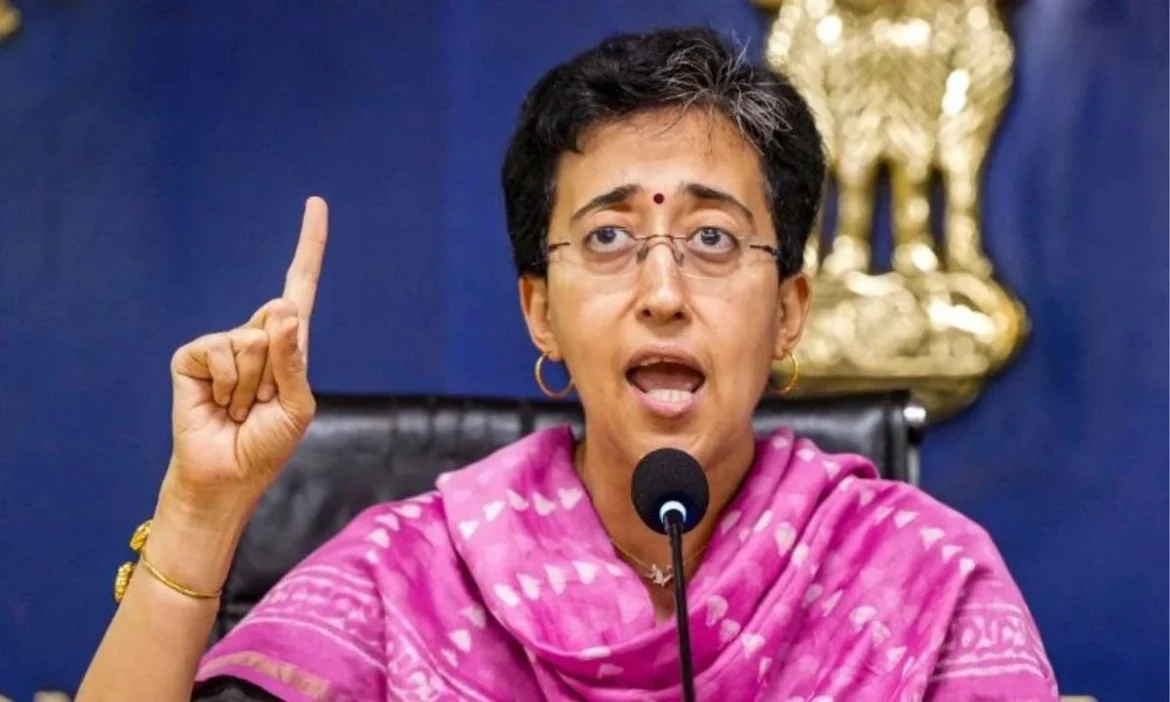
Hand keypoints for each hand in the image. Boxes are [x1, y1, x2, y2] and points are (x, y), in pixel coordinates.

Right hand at [162, 197, 327, 518]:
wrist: (225, 476)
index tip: (316, 203)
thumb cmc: (266, 445)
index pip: (301, 288)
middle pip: (282, 319)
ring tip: (240, 409)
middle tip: (263, 404)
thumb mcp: (296, 406)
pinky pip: (220, 350)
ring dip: (252, 386)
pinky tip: (218, 404)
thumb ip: (293, 360)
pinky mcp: (193, 355)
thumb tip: (285, 310)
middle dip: (279, 369)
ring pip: (253, 340)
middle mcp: (257, 337)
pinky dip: (226, 384)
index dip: (309, 246)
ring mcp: (223, 344)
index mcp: (290, 346)